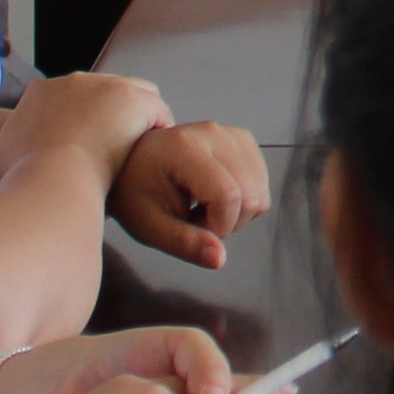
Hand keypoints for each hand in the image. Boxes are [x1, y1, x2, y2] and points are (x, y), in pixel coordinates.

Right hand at [0, 67, 170, 169]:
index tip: (90, 143)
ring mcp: (106, 86)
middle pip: (104, 93)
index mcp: (42, 91)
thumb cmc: (29, 176)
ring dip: (137, 120)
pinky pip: (157, 111)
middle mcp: (73, 81)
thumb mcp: (8, 152)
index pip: (73, 97)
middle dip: (111, 117)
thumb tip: (24, 144)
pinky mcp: (133, 99)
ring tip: (140, 150)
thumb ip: (19, 140)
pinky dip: (157, 129)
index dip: (85, 120)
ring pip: (135, 97)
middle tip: (118, 148)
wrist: (52, 177)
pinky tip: (154, 151)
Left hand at [109, 119, 270, 268]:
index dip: (217, 226)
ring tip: (202, 206)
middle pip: (250, 197)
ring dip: (236, 212)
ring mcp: (231, 134)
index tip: (190, 228)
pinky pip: (261, 184)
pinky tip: (215, 196)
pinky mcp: (242, 140)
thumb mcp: (149, 226)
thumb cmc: (135, 193)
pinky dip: (244, 200)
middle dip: (227, 222)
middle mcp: (214, 133)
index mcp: (185, 148)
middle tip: (192, 218)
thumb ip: (184, 243)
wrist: (132, 163)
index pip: (228, 196)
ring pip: (260, 193)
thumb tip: (220, 260)